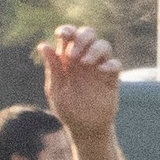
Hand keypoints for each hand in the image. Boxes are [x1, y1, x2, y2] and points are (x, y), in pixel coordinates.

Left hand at [38, 24, 121, 141]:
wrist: (84, 129)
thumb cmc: (68, 109)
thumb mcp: (56, 89)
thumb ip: (52, 68)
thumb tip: (43, 46)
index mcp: (69, 59)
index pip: (69, 36)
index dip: (67, 30)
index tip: (62, 34)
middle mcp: (85, 59)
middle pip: (89, 33)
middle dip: (81, 38)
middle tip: (73, 55)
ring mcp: (99, 67)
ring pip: (104, 44)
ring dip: (94, 49)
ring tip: (84, 63)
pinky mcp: (112, 78)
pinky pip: (115, 63)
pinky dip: (109, 63)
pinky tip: (101, 71)